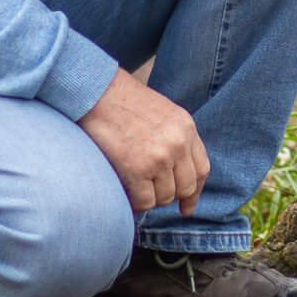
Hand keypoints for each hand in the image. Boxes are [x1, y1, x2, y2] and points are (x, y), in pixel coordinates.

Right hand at [77, 69, 211, 214]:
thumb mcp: (162, 112)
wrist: (96, 91)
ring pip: (164, 197)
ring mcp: (159, 157)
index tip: (187, 205)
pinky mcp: (137, 168)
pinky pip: (144, 201)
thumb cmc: (122, 101)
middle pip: (184, 187)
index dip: (194, 192)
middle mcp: (178, 143)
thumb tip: (172, 169)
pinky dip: (135, 203)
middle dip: (169, 196)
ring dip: (149, 198)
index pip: (201, 169)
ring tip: (133, 188)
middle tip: (151, 195)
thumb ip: (173, 137)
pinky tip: (125, 194)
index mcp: (186, 127)